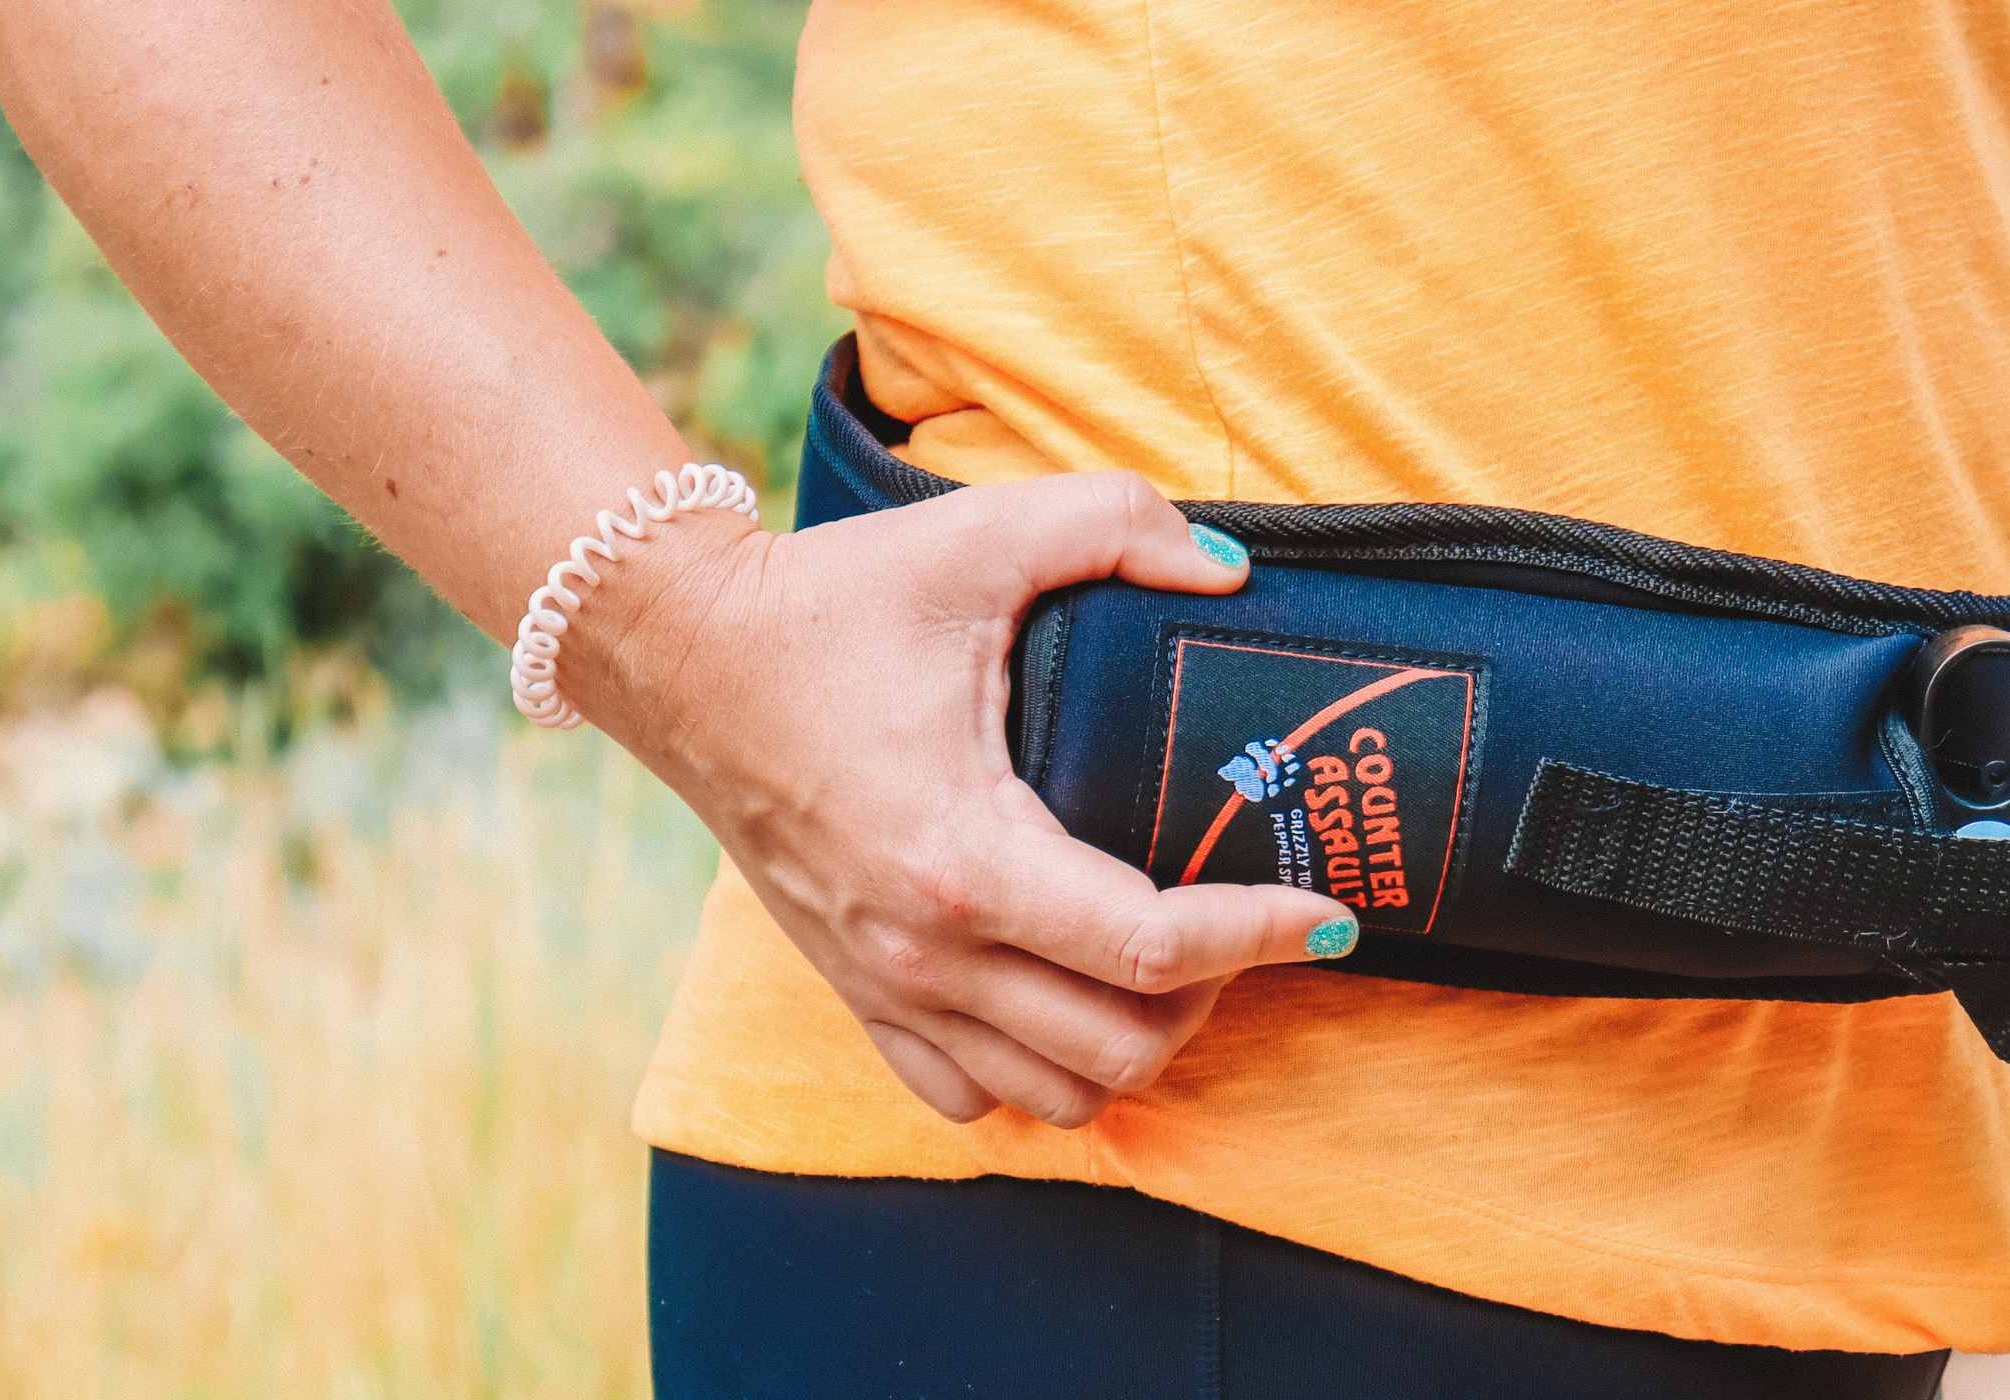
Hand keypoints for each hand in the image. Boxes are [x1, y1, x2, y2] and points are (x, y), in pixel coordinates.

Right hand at [574, 473, 1360, 1127]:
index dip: (1264, 935)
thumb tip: (1231, 574)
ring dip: (1135, 1045)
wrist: (679, 655)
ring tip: (1175, 965)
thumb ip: (1117, 523)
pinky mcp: (858, 994)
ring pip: (1057, 1095)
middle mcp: (925, 948)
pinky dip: (1042, 1073)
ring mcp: (887, 986)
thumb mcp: (977, 536)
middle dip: (1214, 995)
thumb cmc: (828, 602)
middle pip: (1121, 1047)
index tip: (1330, 912)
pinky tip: (1074, 996)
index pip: (1153, 947)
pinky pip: (972, 1097)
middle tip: (1249, 917)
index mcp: (964, 853)